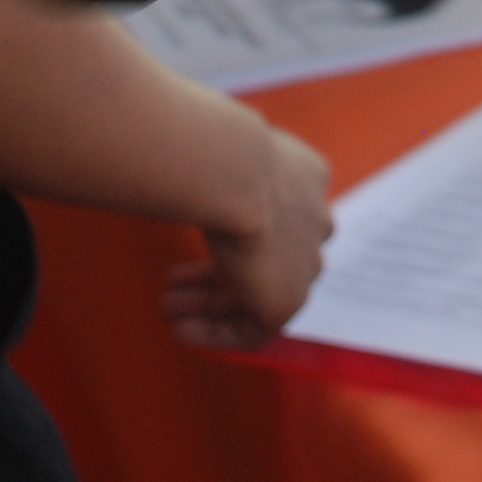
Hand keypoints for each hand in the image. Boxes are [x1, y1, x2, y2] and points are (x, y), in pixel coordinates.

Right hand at [162, 115, 332, 350]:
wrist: (232, 169)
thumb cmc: (213, 149)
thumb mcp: (220, 148)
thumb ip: (214, 163)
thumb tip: (177, 149)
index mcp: (306, 178)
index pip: (279, 217)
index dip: (232, 234)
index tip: (196, 237)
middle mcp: (314, 221)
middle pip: (269, 260)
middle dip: (216, 275)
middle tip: (172, 283)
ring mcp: (306, 263)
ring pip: (259, 295)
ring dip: (210, 305)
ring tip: (168, 309)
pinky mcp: (288, 300)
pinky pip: (252, 328)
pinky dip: (216, 333)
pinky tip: (181, 330)